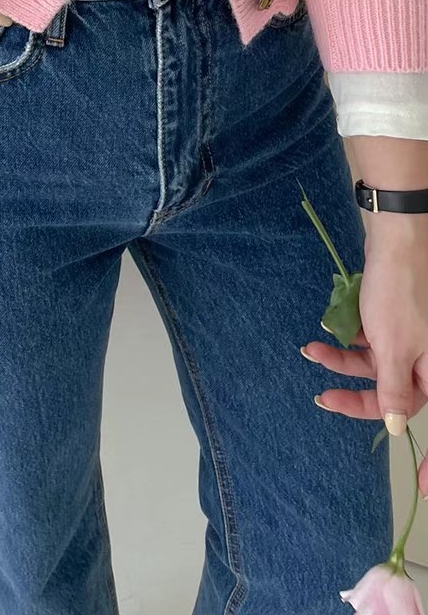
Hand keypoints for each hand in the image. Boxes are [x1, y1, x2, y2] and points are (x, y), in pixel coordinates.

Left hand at [303, 220, 427, 494]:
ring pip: (377, 364)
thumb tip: (394, 427)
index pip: (422, 418)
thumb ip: (394, 389)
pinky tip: (332, 327)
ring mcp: (412, 338)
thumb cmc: (401, 294)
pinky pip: (373, 342)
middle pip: (393, 391)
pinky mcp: (396, 318)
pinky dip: (352, 339)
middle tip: (321, 395)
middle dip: (356, 392)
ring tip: (312, 348)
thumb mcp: (395, 347)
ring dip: (343, 360)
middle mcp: (426, 358)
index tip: (424, 488)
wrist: (397, 240)